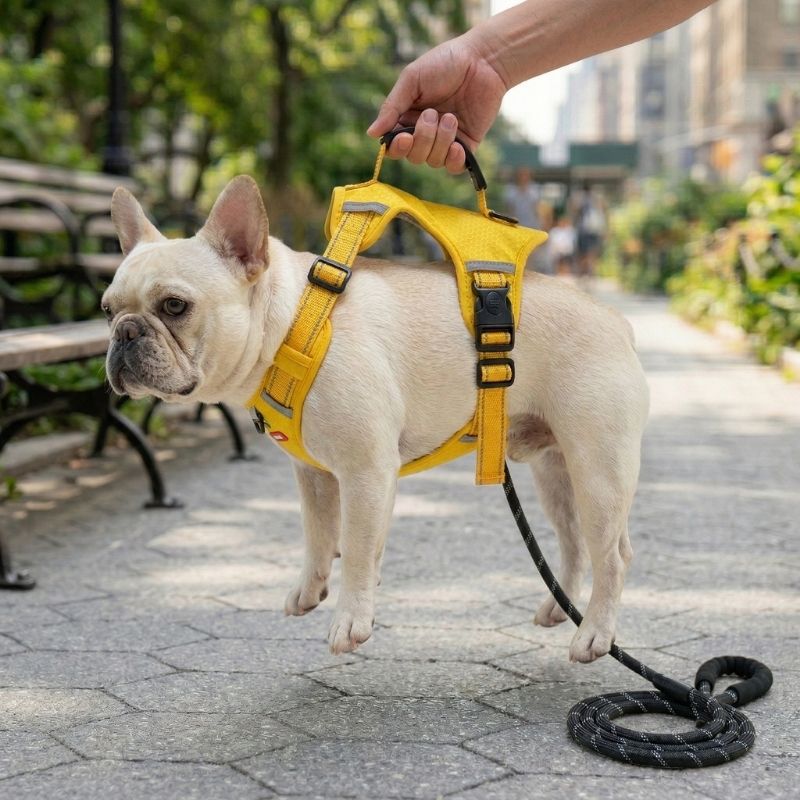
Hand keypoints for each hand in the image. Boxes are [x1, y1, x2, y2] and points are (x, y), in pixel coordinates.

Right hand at [367, 35, 507, 172]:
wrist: (483, 61)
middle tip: (433, 114)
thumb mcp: (412, 79)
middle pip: (414, 156)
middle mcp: (425, 133)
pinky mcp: (467, 146)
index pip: (395, 146)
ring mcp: (446, 141)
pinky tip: (458, 146)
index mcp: (408, 118)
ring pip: (433, 161)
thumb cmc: (445, 63)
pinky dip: (454, 160)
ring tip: (451, 117)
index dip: (397, 148)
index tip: (404, 137)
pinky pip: (454, 167)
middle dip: (423, 138)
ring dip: (441, 140)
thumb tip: (371, 133)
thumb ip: (392, 107)